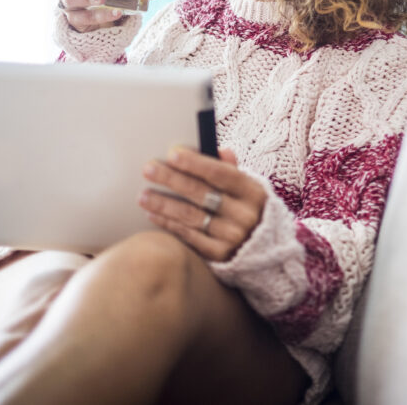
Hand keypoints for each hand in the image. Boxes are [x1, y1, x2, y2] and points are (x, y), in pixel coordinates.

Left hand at [139, 147, 266, 261]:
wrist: (263, 249)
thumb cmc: (246, 209)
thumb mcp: (247, 189)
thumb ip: (231, 170)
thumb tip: (221, 150)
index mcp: (253, 192)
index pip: (221, 173)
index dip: (195, 163)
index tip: (172, 153)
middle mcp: (245, 215)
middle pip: (201, 193)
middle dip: (172, 179)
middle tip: (148, 169)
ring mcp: (232, 237)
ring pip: (191, 216)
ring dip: (163, 204)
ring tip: (143, 195)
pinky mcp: (220, 255)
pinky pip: (188, 235)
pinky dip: (168, 224)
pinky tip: (153, 214)